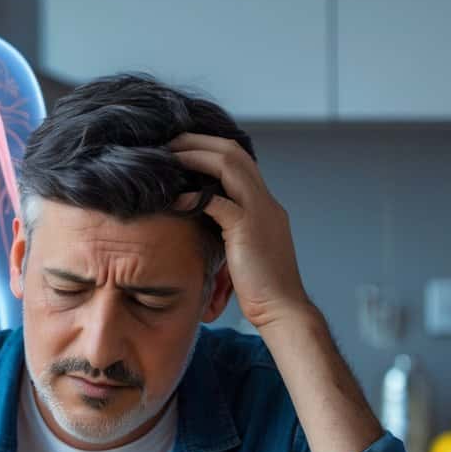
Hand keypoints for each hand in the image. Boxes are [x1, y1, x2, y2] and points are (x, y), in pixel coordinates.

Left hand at [169, 132, 309, 329]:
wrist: (281, 309)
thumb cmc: (259, 287)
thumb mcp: (243, 248)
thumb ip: (228, 228)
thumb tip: (199, 220)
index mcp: (265, 204)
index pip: (240, 160)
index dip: (211, 148)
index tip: (182, 147)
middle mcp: (265, 202)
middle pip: (234, 152)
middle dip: (200, 142)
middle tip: (170, 142)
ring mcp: (260, 213)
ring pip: (229, 166)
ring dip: (196, 157)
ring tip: (169, 157)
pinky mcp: (248, 230)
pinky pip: (218, 203)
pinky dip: (193, 198)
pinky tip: (172, 200)